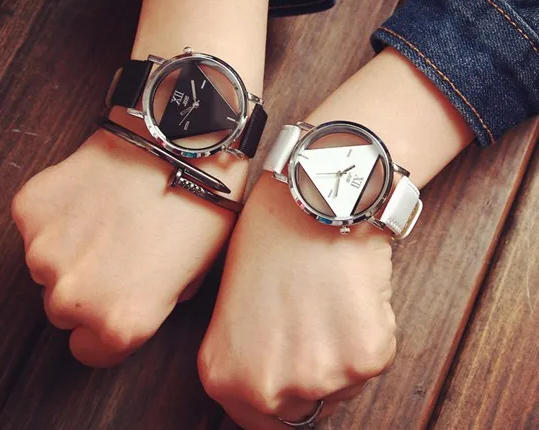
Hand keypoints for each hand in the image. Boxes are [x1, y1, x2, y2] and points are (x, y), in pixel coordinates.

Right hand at [12, 115, 245, 366]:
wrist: (180, 145)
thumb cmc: (199, 207)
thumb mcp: (192, 276)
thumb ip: (151, 305)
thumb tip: (133, 302)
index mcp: (120, 323)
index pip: (91, 351)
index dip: (106, 327)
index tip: (117, 301)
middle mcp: (73, 298)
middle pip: (64, 310)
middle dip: (88, 288)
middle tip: (120, 250)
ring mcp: (43, 251)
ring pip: (48, 267)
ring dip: (72, 250)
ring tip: (111, 216)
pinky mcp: (30, 209)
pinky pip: (38, 226)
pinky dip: (59, 215)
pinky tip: (95, 194)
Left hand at [198, 174, 395, 428]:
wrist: (307, 196)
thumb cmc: (269, 238)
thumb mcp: (231, 308)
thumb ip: (246, 357)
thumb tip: (272, 381)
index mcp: (225, 377)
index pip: (261, 423)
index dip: (281, 396)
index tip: (294, 370)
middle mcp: (267, 389)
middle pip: (307, 409)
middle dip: (313, 375)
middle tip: (314, 324)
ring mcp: (318, 377)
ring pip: (346, 384)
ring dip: (344, 351)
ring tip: (328, 298)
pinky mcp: (367, 356)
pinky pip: (376, 356)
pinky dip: (371, 327)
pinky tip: (350, 289)